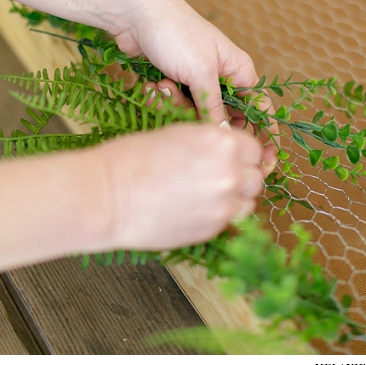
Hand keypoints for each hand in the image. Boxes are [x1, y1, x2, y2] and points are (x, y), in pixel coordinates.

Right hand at [91, 123, 263, 250]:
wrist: (109, 196)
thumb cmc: (134, 158)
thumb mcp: (180, 134)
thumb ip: (212, 144)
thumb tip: (231, 154)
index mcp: (222, 142)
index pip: (255, 148)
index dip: (242, 153)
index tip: (231, 158)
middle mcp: (230, 173)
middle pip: (256, 177)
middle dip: (242, 176)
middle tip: (219, 177)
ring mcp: (223, 204)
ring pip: (249, 202)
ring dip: (235, 199)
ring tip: (208, 195)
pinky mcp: (212, 229)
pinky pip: (230, 221)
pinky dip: (220, 216)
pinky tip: (196, 209)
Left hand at [110, 0, 279, 173]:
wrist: (135, 14)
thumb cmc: (175, 34)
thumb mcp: (200, 73)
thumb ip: (215, 108)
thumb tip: (227, 137)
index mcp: (239, 70)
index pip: (260, 107)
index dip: (265, 132)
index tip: (266, 159)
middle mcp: (222, 77)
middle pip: (225, 117)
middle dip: (204, 118)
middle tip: (187, 110)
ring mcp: (197, 81)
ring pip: (196, 114)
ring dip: (178, 105)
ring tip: (164, 84)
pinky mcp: (175, 84)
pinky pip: (176, 106)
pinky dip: (164, 99)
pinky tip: (154, 83)